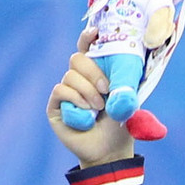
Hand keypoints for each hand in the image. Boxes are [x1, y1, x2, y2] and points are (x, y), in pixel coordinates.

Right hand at [46, 29, 134, 168]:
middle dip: (93, 72)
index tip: (96, 32)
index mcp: (97, 74)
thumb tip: (128, 65)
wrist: (110, 152)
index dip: (88, 38)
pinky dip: (75, 99)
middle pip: (76, 58)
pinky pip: (61, 90)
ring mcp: (66, 92)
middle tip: (107, 90)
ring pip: (70, 75)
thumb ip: (125, 82)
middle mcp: (79, 80)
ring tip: (98, 108)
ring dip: (88, 92)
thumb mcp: (127, 101)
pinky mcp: (56, 106)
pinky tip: (86, 112)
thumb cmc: (120, 127)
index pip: (87, 49)